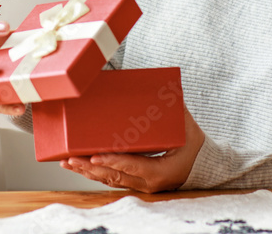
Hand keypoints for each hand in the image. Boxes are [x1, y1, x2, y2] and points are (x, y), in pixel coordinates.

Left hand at [59, 106, 205, 192]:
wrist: (203, 165)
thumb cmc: (194, 145)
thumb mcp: (187, 127)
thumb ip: (174, 108)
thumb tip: (163, 86)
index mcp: (160, 171)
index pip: (132, 166)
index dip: (112, 161)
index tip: (94, 156)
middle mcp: (147, 182)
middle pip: (114, 175)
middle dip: (90, 167)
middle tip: (71, 158)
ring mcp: (140, 184)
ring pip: (109, 179)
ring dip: (87, 171)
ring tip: (68, 161)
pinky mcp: (135, 182)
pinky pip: (112, 179)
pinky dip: (95, 173)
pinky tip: (80, 166)